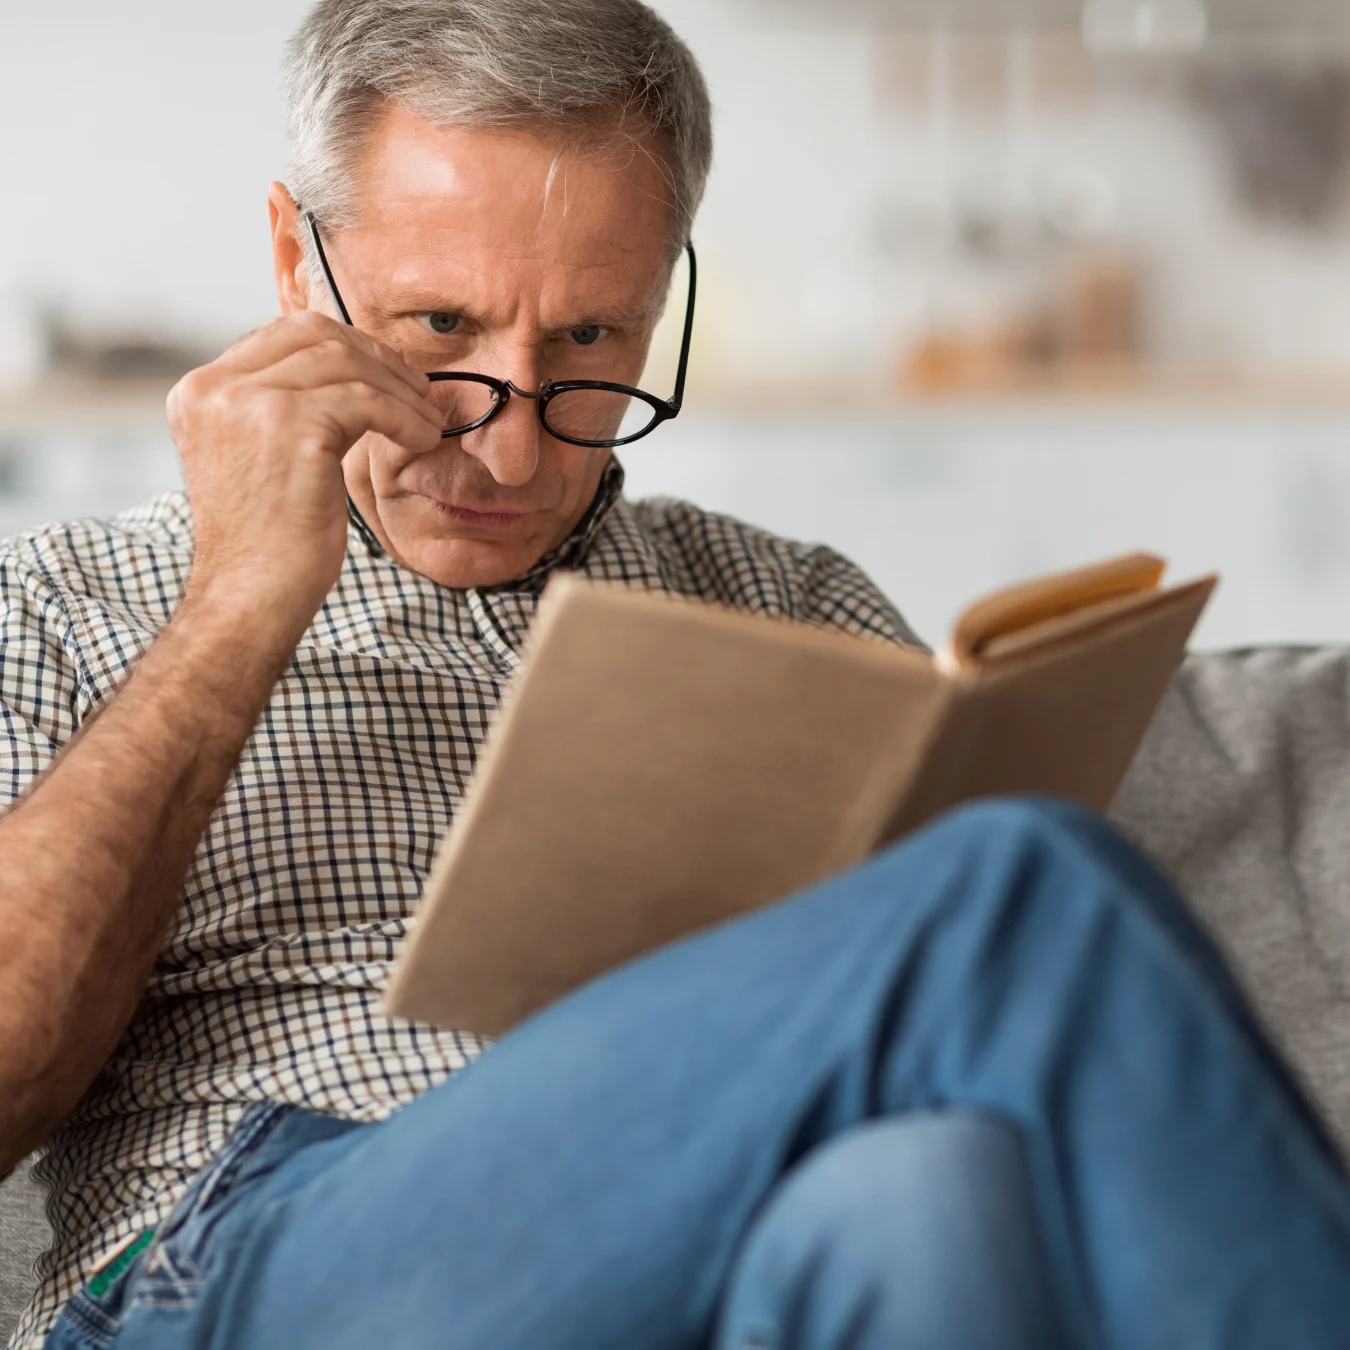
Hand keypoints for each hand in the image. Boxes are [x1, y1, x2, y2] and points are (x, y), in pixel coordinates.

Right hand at [167, 312, 441, 648]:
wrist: (249, 596)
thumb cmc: (265, 542)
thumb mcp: (254, 457)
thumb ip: (275, 409)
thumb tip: (339, 374)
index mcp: (199, 391)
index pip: (281, 336)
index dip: (344, 346)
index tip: (385, 373)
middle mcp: (215, 387)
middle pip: (313, 335)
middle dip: (375, 357)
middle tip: (416, 390)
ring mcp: (250, 402)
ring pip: (346, 363)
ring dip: (399, 389)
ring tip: (428, 421)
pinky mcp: (291, 426)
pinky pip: (368, 401)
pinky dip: (406, 417)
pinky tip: (423, 441)